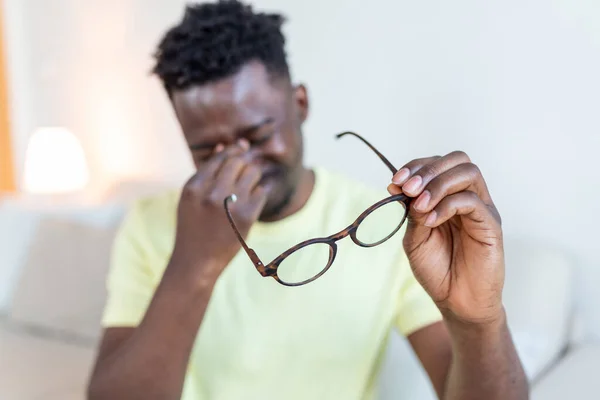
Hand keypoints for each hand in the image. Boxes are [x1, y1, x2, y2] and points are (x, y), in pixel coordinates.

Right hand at [170, 140, 267, 282]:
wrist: (196, 262)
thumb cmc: (193, 227)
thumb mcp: (191, 198)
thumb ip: (206, 173)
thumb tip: (224, 146)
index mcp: (194, 187)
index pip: (220, 157)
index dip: (234, 150)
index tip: (242, 148)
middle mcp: (211, 193)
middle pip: (239, 161)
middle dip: (244, 165)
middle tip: (243, 176)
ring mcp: (230, 205)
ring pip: (253, 173)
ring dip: (253, 178)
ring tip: (245, 191)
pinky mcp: (246, 217)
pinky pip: (261, 192)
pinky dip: (258, 195)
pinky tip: (249, 205)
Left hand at [388, 151, 504, 324]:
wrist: (456, 302)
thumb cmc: (437, 270)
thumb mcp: (415, 239)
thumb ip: (411, 212)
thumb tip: (400, 187)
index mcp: (449, 196)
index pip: (437, 164)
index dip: (415, 167)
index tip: (394, 182)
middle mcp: (468, 197)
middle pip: (457, 159)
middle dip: (428, 169)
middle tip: (407, 188)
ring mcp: (481, 209)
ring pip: (468, 173)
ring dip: (437, 183)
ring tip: (418, 204)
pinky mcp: (491, 225)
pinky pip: (472, 201)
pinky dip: (446, 205)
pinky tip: (429, 220)